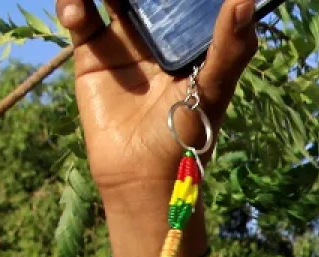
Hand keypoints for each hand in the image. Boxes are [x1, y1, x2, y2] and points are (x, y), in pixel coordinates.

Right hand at [56, 0, 257, 201]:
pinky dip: (73, 5)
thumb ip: (231, 47)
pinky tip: (77, 10)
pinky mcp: (92, 53)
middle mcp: (158, 34)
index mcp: (192, 38)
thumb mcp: (214, 89)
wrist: (142, 176)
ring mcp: (124, 40)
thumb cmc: (188, 136)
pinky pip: (79, 16)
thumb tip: (246, 0)